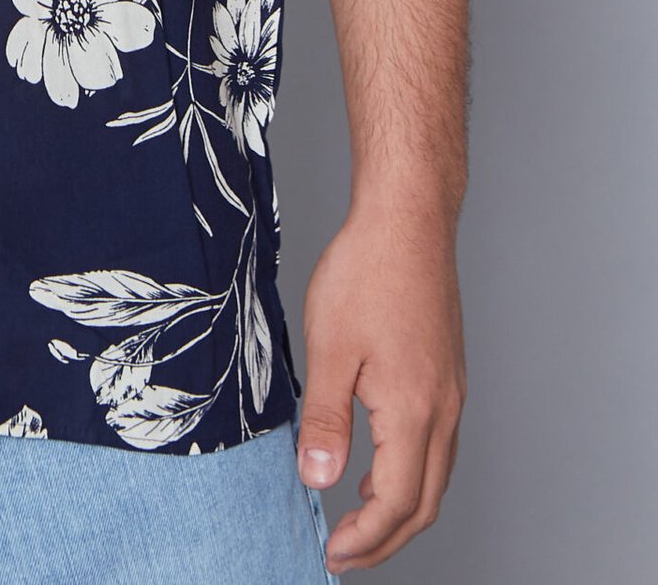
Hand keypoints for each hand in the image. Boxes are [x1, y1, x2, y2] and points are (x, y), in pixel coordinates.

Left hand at [295, 201, 464, 571]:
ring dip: (400, 509)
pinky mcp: (448, 374)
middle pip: (424, 502)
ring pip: (436, 476)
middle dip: (386, 540)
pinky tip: (379, 465)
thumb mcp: (329, 346)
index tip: (331, 554)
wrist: (408, 219)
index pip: (396, 503)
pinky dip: (411, 473)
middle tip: (344, 554)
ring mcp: (452, 392)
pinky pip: (438, 446)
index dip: (364, 539)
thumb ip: (326, 420)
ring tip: (357, 520)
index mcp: (415, 411)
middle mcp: (444, 410)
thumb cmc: (366, 272)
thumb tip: (318, 480)